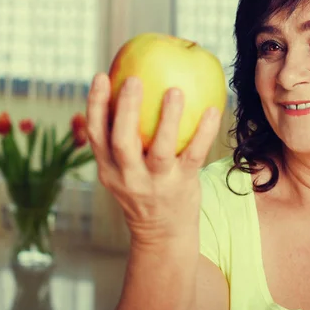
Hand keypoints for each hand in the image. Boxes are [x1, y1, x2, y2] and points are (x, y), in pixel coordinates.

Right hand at [86, 73, 221, 245]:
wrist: (163, 233)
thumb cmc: (142, 189)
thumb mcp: (121, 171)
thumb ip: (119, 139)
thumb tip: (123, 91)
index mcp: (108, 169)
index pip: (96, 134)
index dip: (96, 105)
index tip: (101, 75)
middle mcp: (128, 177)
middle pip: (122, 141)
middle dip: (126, 109)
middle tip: (134, 79)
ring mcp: (156, 183)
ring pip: (158, 150)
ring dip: (167, 120)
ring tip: (175, 91)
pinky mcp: (182, 185)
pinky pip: (194, 156)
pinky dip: (203, 133)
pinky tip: (213, 110)